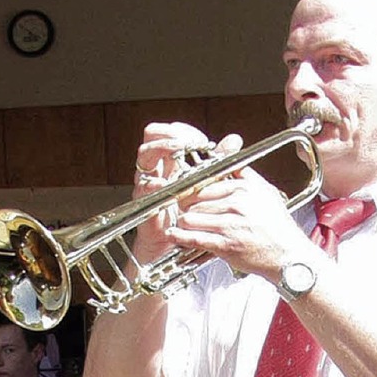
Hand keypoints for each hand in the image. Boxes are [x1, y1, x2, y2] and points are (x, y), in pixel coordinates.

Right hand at [131, 122, 242, 263]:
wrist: (171, 246)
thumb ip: (218, 161)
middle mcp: (157, 168)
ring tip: (176, 153)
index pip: (170, 132)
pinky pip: (143, 187)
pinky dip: (151, 183)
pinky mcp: (144, 202)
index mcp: (171, 162)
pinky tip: (161, 182)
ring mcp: (147, 183)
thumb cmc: (187, 216)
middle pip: (152, 136)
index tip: (201, 140)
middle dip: (170, 135)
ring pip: (145, 156)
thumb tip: (234, 140)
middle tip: (187, 143)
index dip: (183, 131)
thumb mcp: (206, 185)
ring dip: (160, 150)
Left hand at [166, 164, 316, 281]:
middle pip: (196, 199)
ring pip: (192, 217)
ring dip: (183, 222)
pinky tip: (175, 235)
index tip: (186, 193)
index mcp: (245, 188)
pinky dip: (181, 237)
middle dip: (186, 205)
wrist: (289, 257)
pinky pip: (195, 237)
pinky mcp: (226, 244)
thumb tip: (232, 160)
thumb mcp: (267, 193)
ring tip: (180, 224)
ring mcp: (230, 224)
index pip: (207, 181)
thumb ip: (246, 175)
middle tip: (180, 210)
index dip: (192, 188)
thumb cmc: (278, 228)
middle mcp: (237, 203)